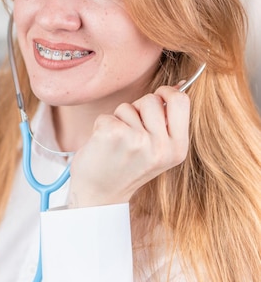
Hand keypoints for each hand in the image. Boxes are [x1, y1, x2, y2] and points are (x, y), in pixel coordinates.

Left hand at [69, 86, 189, 206]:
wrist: (100, 195)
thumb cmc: (127, 168)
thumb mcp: (158, 151)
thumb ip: (167, 123)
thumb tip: (177, 86)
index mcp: (177, 149)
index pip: (181, 101)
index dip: (167, 92)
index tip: (157, 97)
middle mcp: (161, 147)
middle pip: (152, 99)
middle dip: (138, 109)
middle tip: (130, 132)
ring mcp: (137, 141)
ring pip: (128, 106)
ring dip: (119, 119)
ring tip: (117, 142)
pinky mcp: (113, 135)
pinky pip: (107, 115)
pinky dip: (102, 125)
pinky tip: (103, 145)